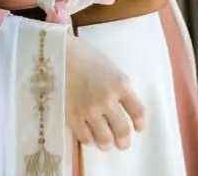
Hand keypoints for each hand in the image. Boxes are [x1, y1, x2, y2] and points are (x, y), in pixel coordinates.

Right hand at [65, 34, 145, 151]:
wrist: (57, 53)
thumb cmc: (83, 55)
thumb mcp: (108, 66)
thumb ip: (117, 85)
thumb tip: (123, 103)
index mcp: (120, 84)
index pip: (138, 111)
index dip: (140, 123)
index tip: (138, 128)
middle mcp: (108, 100)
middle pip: (123, 131)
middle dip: (124, 141)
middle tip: (122, 143)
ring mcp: (90, 111)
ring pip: (105, 140)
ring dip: (107, 144)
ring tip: (104, 142)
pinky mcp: (73, 118)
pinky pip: (86, 139)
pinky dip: (89, 140)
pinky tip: (88, 135)